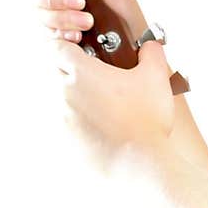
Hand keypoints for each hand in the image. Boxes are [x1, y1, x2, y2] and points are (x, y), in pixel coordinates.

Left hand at [29, 0, 174, 175]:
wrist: (139, 163)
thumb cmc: (146, 119)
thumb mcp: (155, 77)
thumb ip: (152, 53)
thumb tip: (150, 43)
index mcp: (81, 72)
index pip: (56, 47)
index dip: (67, 45)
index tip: (81, 49)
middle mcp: (64, 92)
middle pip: (52, 71)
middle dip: (67, 69)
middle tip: (91, 74)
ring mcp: (61, 118)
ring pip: (55, 97)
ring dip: (70, 95)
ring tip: (95, 101)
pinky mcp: (64, 140)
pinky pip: (62, 123)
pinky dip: (74, 120)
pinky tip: (95, 125)